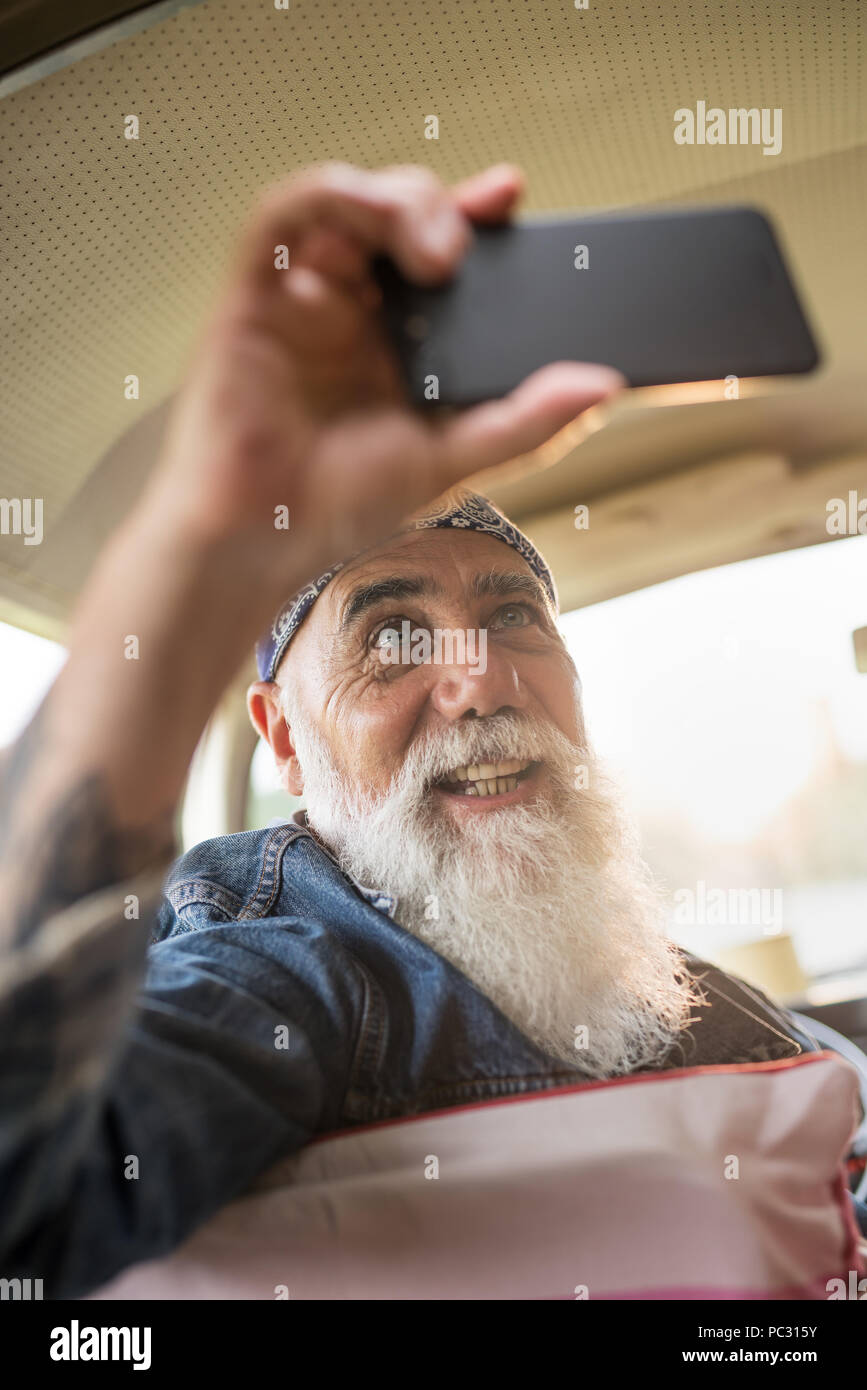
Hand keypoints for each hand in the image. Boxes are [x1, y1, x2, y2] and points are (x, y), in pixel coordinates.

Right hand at [146, 161, 623, 602]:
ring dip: (391, 200)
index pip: (445, 254)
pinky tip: (356, 226)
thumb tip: (602, 385)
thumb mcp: (453, 459)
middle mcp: (354, 308)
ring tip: (429, 248)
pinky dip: (325, 201)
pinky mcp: (253, 294)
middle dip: (438, 208)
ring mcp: (304, 297)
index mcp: (403, 338)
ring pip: (345, 200)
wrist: (261, 543)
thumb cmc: (339, 504)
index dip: (477, 215)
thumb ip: (526, 422)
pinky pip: (280, 217)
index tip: (513, 197)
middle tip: (463, 248)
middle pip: (399, 215)